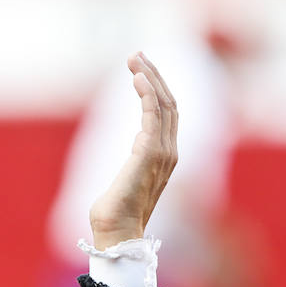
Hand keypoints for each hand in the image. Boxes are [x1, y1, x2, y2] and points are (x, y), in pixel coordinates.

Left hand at [87, 52, 177, 248]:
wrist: (116, 232)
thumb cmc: (115, 211)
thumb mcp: (128, 177)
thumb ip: (136, 159)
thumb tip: (136, 144)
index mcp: (165, 156)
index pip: (167, 113)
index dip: (157, 88)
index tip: (140, 68)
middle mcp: (170, 152)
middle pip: (170, 103)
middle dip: (155, 75)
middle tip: (137, 54)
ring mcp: (163, 153)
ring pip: (164, 104)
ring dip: (150, 78)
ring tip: (135, 59)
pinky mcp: (150, 154)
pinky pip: (153, 116)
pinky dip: (148, 94)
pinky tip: (137, 78)